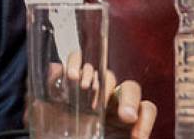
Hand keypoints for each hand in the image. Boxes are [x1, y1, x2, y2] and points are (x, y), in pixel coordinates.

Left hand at [31, 52, 156, 138]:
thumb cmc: (59, 134)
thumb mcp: (46, 115)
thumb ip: (45, 93)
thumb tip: (54, 67)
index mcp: (79, 88)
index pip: (81, 63)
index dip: (77, 62)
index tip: (71, 76)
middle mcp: (100, 94)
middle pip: (108, 74)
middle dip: (104, 82)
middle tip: (97, 102)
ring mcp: (119, 107)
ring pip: (132, 87)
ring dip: (130, 99)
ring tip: (125, 116)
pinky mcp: (136, 123)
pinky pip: (148, 110)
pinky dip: (145, 121)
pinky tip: (136, 136)